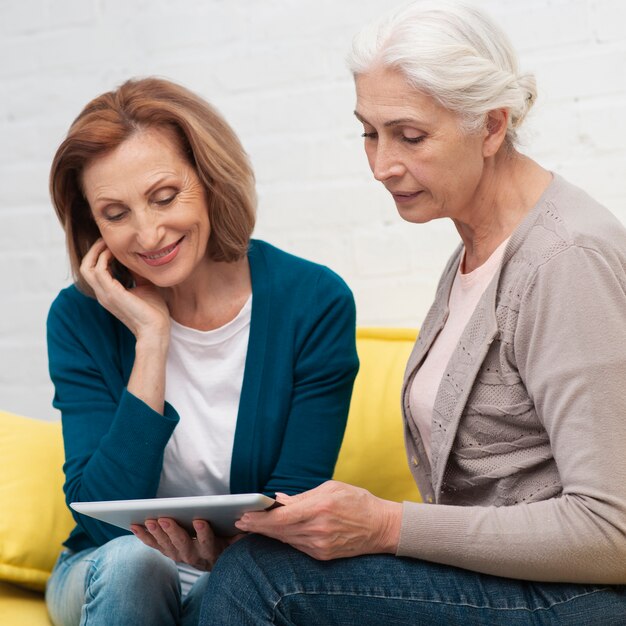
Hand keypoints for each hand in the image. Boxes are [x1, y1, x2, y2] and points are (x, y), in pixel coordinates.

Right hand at [80, 239, 169, 341]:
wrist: (157, 329)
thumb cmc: (154, 311)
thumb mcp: (145, 286)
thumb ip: (138, 273)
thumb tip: (138, 258)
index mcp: (108, 293)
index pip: (94, 271)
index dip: (99, 255)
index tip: (112, 244)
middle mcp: (102, 294)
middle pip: (85, 267)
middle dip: (94, 250)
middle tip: (106, 239)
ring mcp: (105, 295)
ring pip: (87, 267)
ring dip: (97, 252)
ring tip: (108, 243)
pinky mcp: (112, 294)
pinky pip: (99, 271)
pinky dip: (104, 259)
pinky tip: (116, 254)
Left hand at [131, 518, 243, 570]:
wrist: (223, 558)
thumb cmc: (234, 539)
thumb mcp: (243, 535)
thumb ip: (247, 526)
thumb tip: (248, 515)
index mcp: (216, 552)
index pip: (209, 544)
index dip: (204, 534)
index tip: (199, 520)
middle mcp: (197, 558)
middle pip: (183, 546)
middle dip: (173, 532)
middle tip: (164, 518)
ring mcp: (183, 556)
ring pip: (167, 548)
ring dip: (156, 534)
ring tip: (148, 520)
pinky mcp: (172, 552)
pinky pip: (157, 547)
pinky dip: (146, 537)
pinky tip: (136, 525)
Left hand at [235, 481, 402, 559]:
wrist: (382, 527)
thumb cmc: (357, 501)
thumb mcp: (331, 488)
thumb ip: (302, 496)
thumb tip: (278, 499)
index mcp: (320, 508)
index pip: (281, 516)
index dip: (260, 518)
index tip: (244, 515)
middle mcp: (318, 529)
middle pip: (279, 530)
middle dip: (258, 526)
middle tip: (241, 522)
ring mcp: (320, 545)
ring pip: (286, 539)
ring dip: (269, 533)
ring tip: (253, 526)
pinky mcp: (323, 555)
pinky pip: (297, 546)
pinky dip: (285, 538)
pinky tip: (276, 532)